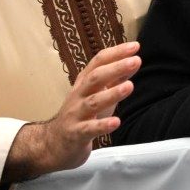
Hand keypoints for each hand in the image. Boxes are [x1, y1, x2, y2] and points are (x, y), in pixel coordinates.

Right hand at [2, 42, 139, 182]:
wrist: (54, 144)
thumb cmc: (81, 115)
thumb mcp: (98, 94)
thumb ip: (115, 79)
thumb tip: (133, 62)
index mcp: (84, 83)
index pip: (98, 62)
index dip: (116, 53)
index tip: (135, 46)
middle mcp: (79, 95)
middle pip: (95, 78)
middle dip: (115, 68)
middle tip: (136, 60)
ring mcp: (76, 114)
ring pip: (93, 102)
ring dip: (112, 93)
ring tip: (130, 86)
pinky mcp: (76, 134)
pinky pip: (89, 129)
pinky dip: (102, 125)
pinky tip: (116, 122)